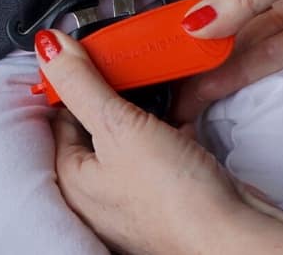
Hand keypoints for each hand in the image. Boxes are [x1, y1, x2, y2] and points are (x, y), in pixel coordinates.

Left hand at [35, 30, 282, 254]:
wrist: (234, 234)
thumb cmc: (173, 197)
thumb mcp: (117, 125)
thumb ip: (81, 83)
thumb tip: (48, 47)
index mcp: (71, 178)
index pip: (60, 112)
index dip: (73, 77)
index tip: (88, 49)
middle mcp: (96, 190)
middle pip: (94, 120)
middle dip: (110, 89)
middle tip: (124, 61)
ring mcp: (132, 192)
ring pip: (127, 132)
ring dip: (140, 107)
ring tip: (151, 83)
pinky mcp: (164, 190)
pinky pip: (156, 147)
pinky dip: (165, 128)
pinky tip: (178, 116)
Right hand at [172, 0, 282, 123]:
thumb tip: (196, 20)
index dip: (189, 15)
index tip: (162, 44)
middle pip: (230, 18)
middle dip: (200, 47)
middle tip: (168, 77)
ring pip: (251, 41)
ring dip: (221, 66)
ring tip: (187, 92)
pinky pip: (281, 57)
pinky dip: (252, 72)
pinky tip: (223, 85)